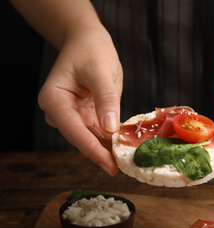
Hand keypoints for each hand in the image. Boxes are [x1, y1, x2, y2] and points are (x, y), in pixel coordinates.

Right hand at [38, 28, 122, 174]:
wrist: (88, 42)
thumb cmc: (90, 50)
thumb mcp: (100, 71)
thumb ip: (105, 99)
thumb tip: (110, 128)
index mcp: (54, 99)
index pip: (73, 130)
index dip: (92, 149)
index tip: (109, 165)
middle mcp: (60, 112)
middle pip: (81, 139)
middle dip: (102, 154)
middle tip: (123, 168)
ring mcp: (74, 116)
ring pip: (91, 139)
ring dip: (109, 150)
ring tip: (128, 162)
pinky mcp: (87, 117)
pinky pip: (100, 132)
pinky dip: (112, 140)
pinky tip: (127, 148)